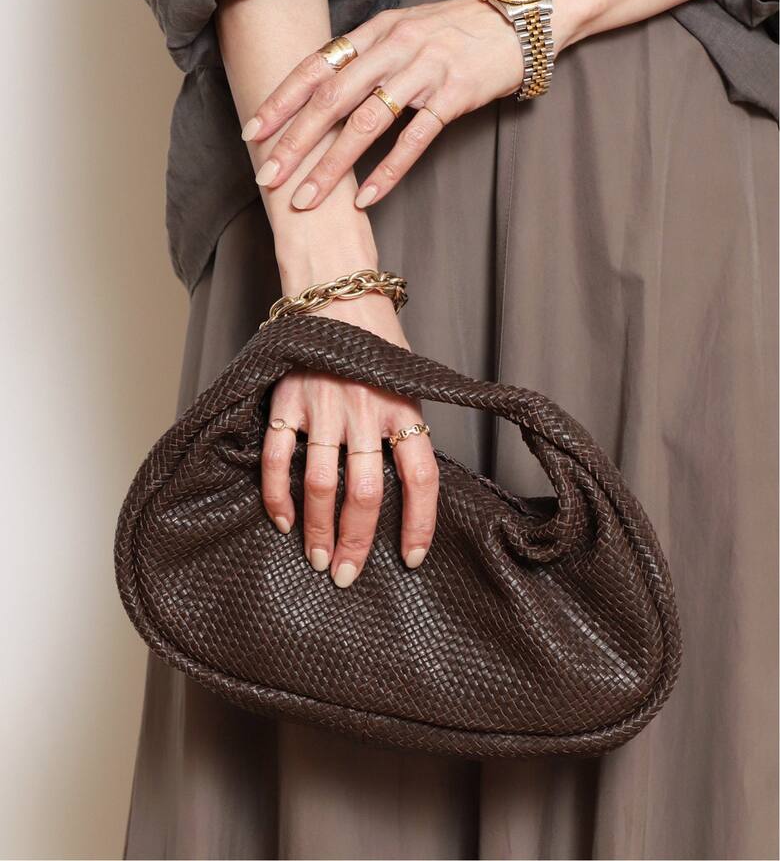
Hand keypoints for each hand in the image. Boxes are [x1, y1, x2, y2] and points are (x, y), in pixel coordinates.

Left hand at [242, 0, 553, 209]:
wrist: (517, 20)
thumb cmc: (455, 32)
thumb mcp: (403, 32)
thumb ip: (366, 57)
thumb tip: (326, 90)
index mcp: (374, 33)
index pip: (315, 69)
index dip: (281, 102)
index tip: (252, 134)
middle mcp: (393, 49)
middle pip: (331, 100)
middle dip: (294, 142)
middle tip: (268, 177)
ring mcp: (423, 72)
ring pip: (365, 123)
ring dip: (331, 166)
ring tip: (307, 200)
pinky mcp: (453, 96)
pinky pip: (414, 139)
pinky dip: (388, 171)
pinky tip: (366, 197)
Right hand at [260, 292, 438, 587]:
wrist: (338, 295)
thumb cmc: (378, 345)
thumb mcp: (408, 383)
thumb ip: (406, 428)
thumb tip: (407, 490)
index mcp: (404, 408)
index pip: (420, 477)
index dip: (419, 523)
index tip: (412, 558)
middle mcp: (366, 412)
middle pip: (364, 492)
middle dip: (356, 542)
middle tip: (348, 575)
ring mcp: (324, 407)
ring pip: (319, 484)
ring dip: (317, 529)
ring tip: (318, 559)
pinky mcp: (287, 401)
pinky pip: (277, 458)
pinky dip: (277, 495)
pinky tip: (282, 521)